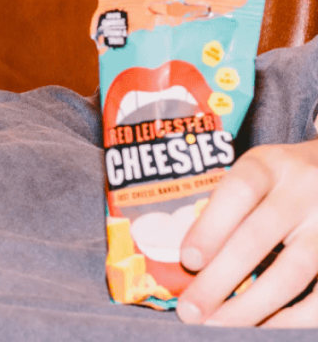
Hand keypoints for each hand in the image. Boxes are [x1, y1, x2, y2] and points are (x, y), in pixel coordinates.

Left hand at [177, 139, 317, 326]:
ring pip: (292, 272)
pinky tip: (266, 328)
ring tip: (218, 325)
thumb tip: (186, 260)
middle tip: (190, 311)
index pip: (238, 192)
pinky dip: (293, 318)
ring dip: (251, 306)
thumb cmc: (280, 179)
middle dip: (219, 280)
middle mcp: (304, 190)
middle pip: (257, 238)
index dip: (211, 227)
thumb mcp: (254, 173)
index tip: (188, 261)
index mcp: (270, 164)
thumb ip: (226, 205)